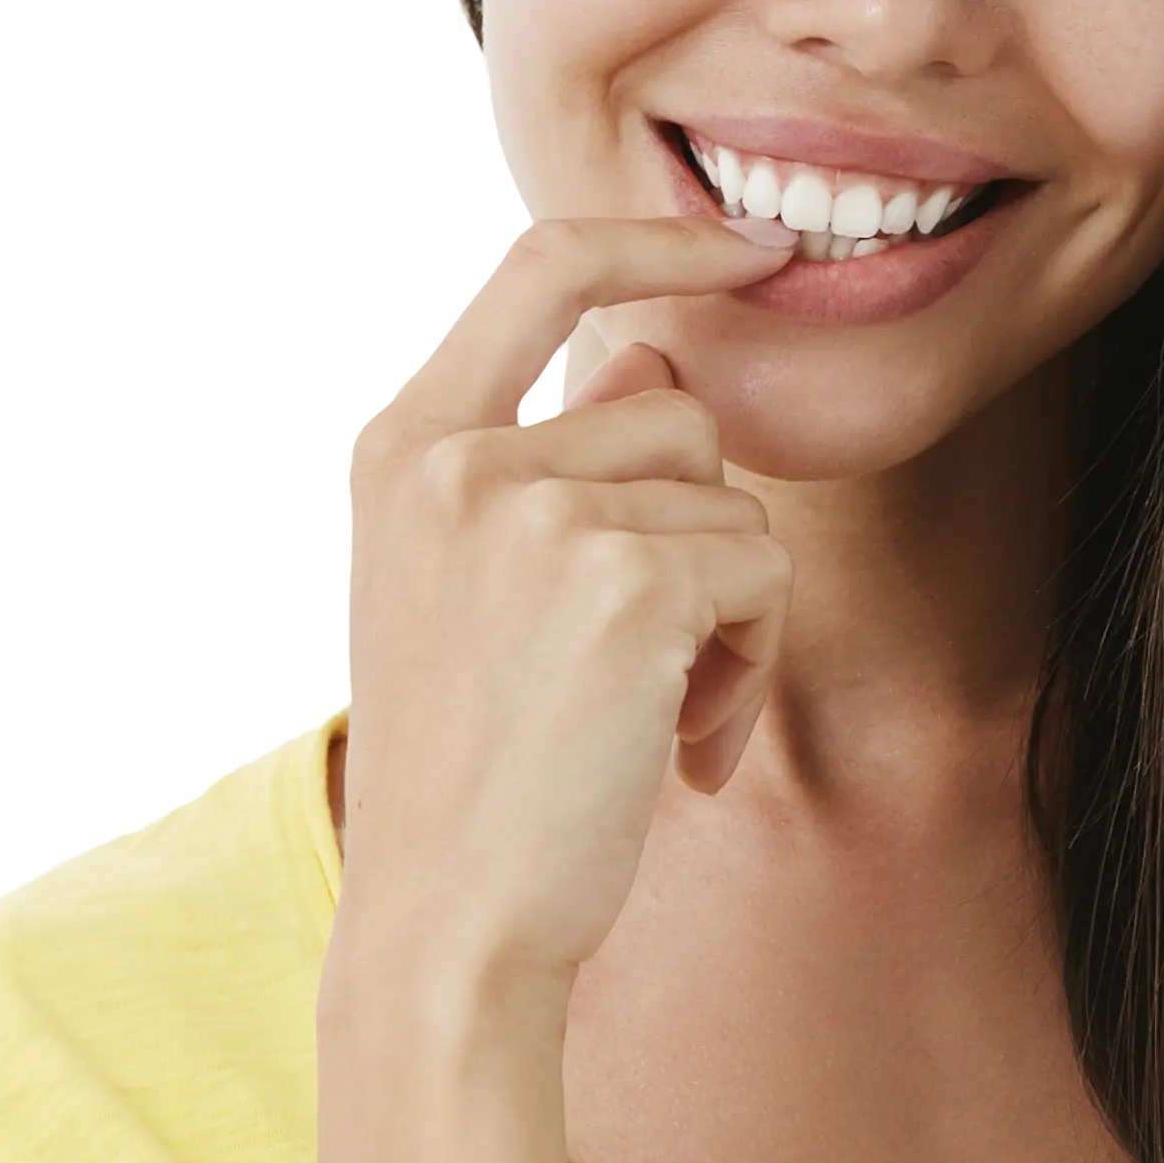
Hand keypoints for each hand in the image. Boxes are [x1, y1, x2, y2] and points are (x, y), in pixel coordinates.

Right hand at [338, 211, 796, 996]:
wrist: (446, 926)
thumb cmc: (470, 779)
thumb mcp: (467, 592)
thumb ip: (545, 463)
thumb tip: (654, 353)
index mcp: (401, 444)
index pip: (542, 264)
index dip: (659, 236)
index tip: (751, 248)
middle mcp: (458, 455)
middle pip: (674, 411)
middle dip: (697, 534)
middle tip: (653, 670)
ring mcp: (537, 509)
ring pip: (729, 501)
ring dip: (728, 616)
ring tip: (652, 721)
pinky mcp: (625, 581)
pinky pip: (762, 572)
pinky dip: (751, 665)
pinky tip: (682, 750)